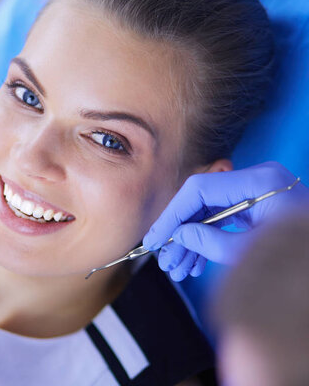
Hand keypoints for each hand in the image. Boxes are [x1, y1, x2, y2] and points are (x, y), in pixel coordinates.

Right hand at [143, 162, 307, 280]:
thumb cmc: (303, 258)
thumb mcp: (254, 253)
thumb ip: (211, 241)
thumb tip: (181, 234)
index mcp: (258, 182)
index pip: (199, 189)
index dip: (172, 214)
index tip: (156, 237)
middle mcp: (256, 181)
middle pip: (202, 201)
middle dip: (181, 232)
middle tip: (165, 259)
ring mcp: (258, 194)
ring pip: (211, 213)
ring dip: (192, 241)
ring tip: (178, 269)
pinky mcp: (260, 208)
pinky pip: (226, 219)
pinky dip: (210, 240)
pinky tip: (195, 263)